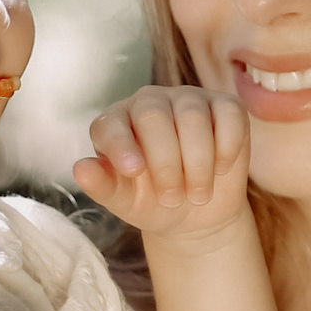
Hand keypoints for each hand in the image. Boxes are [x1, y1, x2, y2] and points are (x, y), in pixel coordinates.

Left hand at [75, 86, 251, 244]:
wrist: (197, 211)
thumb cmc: (153, 201)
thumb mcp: (125, 202)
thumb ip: (102, 186)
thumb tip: (81, 169)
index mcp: (116, 121)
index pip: (111, 123)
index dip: (121, 146)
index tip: (134, 172)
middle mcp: (150, 102)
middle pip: (154, 117)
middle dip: (166, 164)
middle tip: (172, 198)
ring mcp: (189, 99)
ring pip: (193, 117)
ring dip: (198, 164)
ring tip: (197, 194)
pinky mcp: (225, 106)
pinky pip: (229, 115)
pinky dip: (227, 147)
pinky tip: (221, 169)